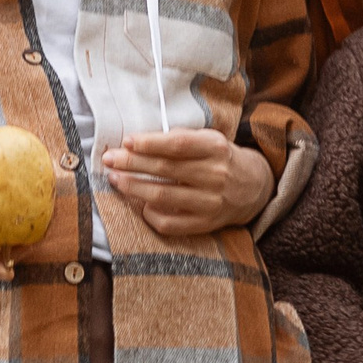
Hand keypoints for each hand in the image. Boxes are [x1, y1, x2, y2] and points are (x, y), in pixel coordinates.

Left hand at [101, 129, 271, 239]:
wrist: (252, 187)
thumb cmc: (220, 158)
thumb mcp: (208, 139)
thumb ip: (179, 139)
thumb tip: (136, 142)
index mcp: (216, 148)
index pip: (178, 145)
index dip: (149, 143)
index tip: (127, 141)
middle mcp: (215, 175)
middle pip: (165, 169)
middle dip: (132, 163)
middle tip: (110, 159)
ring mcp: (211, 202)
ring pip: (163, 196)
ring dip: (133, 187)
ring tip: (115, 179)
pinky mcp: (205, 224)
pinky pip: (170, 224)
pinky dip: (150, 214)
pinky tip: (140, 204)